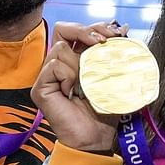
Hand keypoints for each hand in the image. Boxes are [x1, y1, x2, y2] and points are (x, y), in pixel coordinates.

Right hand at [31, 21, 128, 152]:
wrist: (96, 137)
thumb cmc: (104, 110)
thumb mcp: (113, 77)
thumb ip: (114, 54)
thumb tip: (124, 29)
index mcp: (75, 59)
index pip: (77, 30)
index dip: (94, 27)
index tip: (116, 34)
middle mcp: (59, 64)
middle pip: (62, 29)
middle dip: (85, 31)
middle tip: (102, 42)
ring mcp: (48, 75)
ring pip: (60, 48)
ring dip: (79, 63)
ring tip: (86, 83)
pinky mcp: (40, 87)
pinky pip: (54, 66)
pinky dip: (68, 75)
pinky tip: (74, 92)